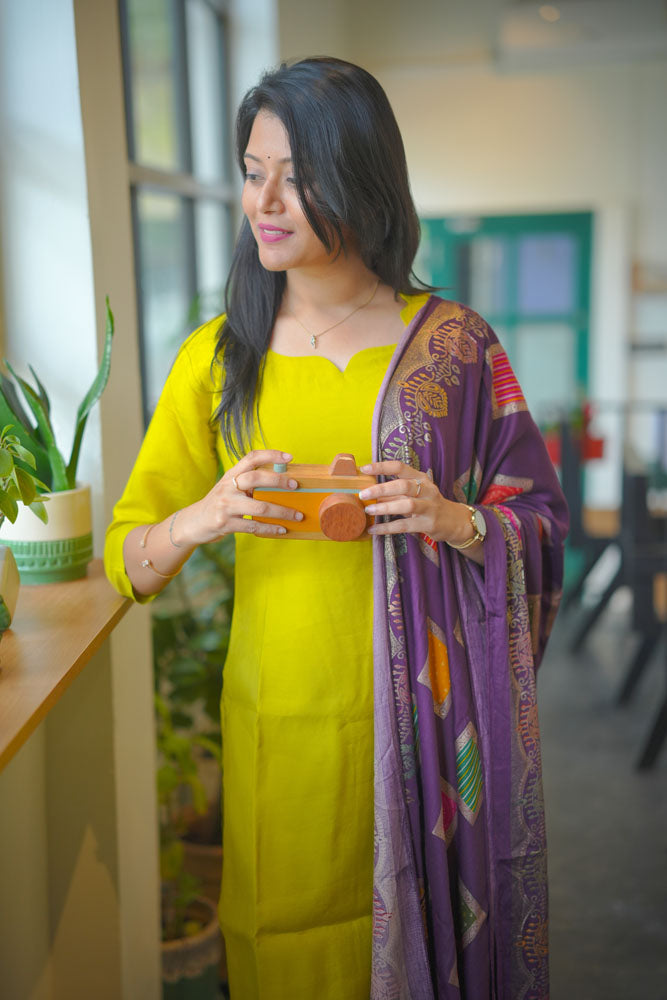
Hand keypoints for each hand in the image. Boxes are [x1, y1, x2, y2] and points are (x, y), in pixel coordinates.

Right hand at [176, 449, 303, 544]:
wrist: (194, 522)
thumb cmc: (220, 504)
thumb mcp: (230, 488)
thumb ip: (249, 483)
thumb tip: (281, 482)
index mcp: (231, 475)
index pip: (251, 458)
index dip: (271, 455)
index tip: (289, 458)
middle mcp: (227, 487)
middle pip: (255, 478)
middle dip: (278, 481)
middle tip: (295, 486)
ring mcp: (225, 505)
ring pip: (260, 506)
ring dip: (282, 512)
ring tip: (297, 515)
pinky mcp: (225, 523)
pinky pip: (254, 526)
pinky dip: (270, 528)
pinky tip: (282, 529)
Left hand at [358, 460, 474, 546]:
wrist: (454, 521)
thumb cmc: (428, 504)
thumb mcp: (414, 494)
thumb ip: (394, 492)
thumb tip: (369, 492)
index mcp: (421, 478)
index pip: (400, 467)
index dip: (382, 467)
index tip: (364, 469)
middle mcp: (427, 490)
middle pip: (403, 486)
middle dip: (381, 489)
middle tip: (363, 494)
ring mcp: (429, 507)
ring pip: (407, 505)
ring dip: (385, 507)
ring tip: (369, 510)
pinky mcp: (428, 524)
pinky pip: (404, 526)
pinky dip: (387, 527)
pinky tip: (374, 529)